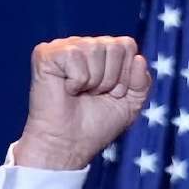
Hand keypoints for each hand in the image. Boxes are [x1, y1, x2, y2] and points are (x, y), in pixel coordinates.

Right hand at [15, 36, 151, 169]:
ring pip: (95, 49)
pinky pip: (74, 55)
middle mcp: (84, 46)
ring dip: (94, 81)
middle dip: (111, 78)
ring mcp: (64, 48)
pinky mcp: (46, 54)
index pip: (127, 44)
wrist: (71, 144)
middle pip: (115, 46)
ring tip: (81, 93)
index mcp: (103, 53)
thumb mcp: (131, 104)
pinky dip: (76, 80)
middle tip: (95, 95)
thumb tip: (138, 58)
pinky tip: (67, 89)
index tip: (113, 93)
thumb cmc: (97, 125)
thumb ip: (142, 81)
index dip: (126, 73)